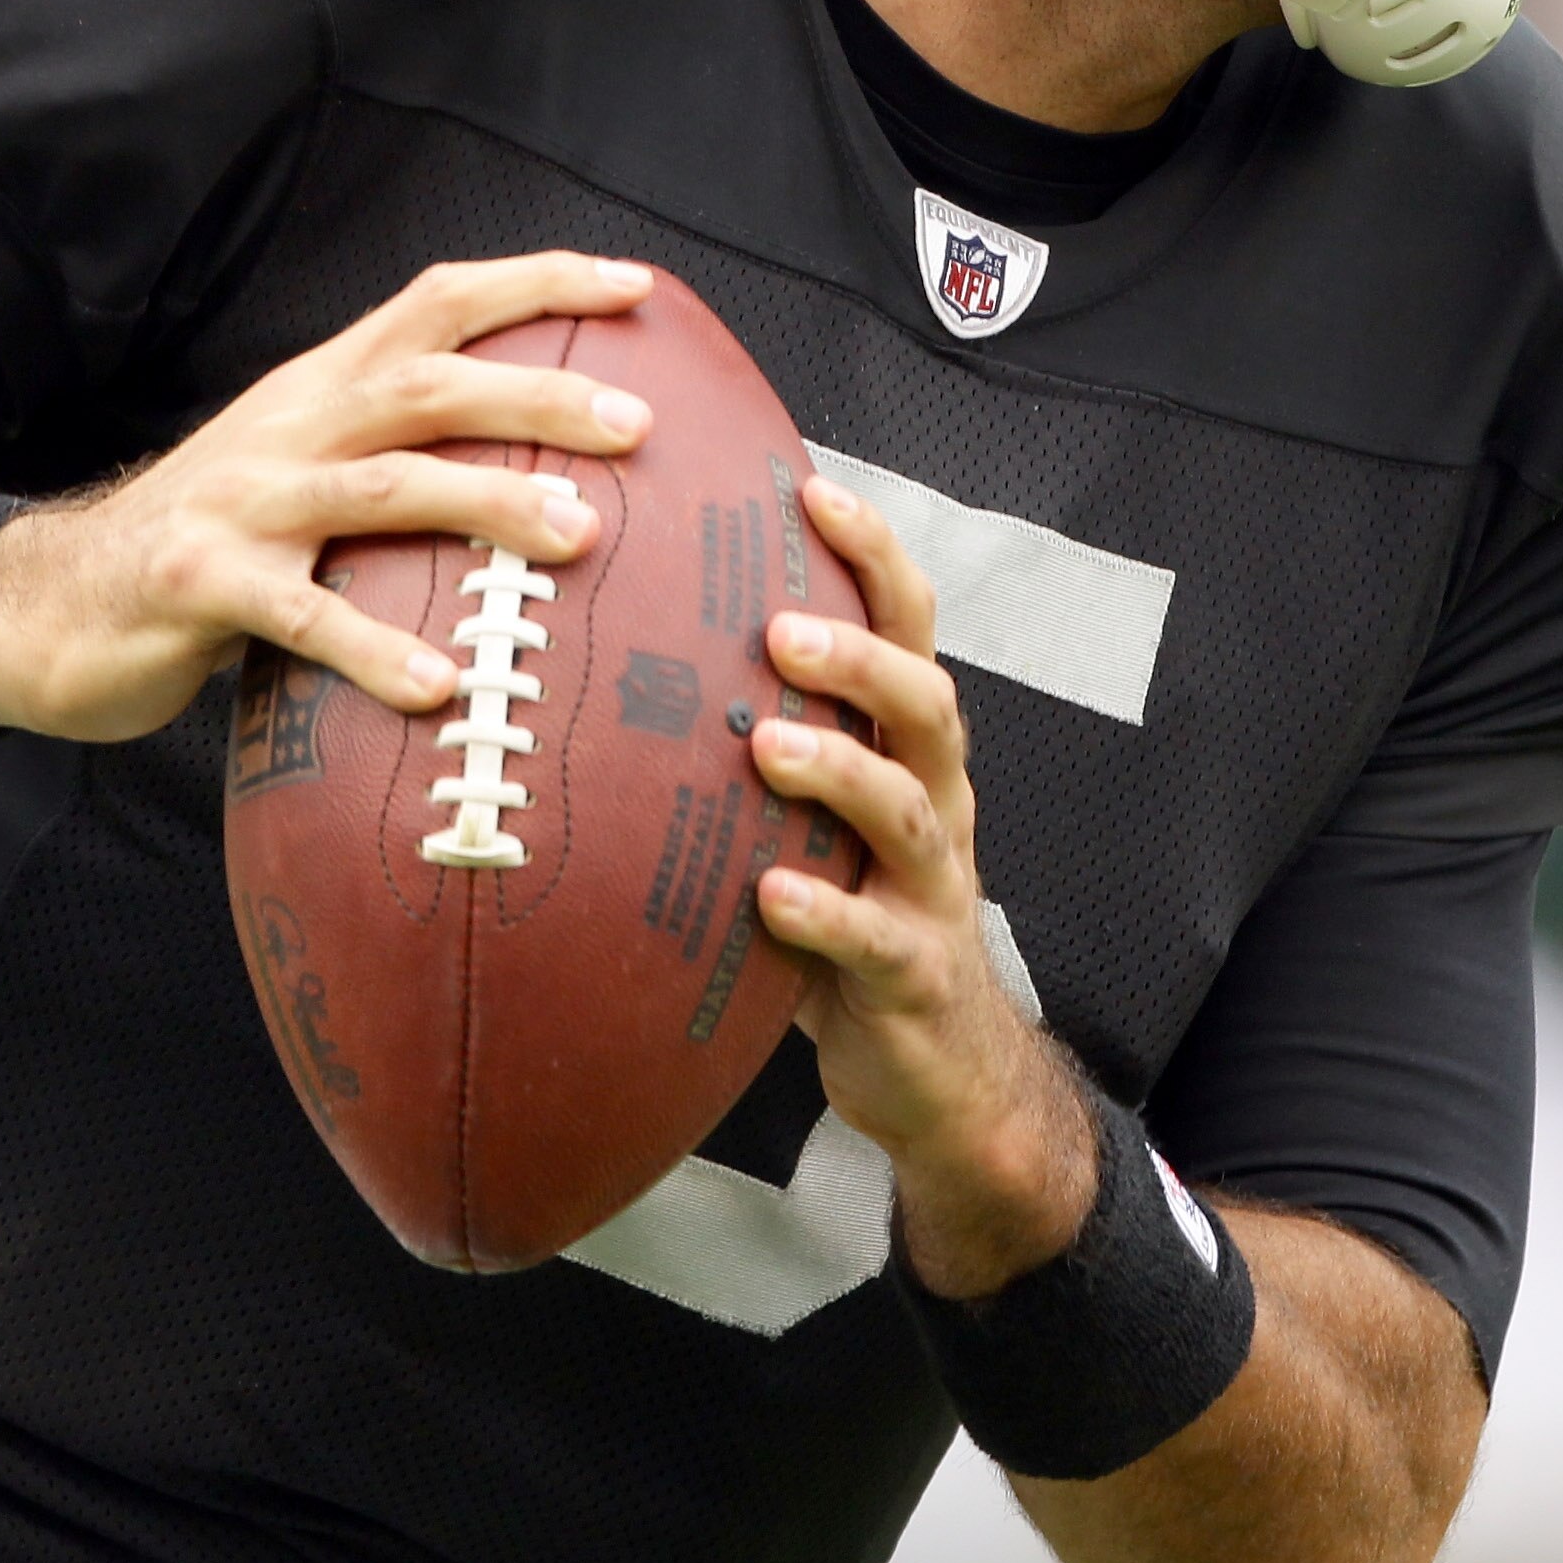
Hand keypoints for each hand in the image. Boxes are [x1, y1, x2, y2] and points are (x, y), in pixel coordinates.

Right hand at [0, 254, 656, 743]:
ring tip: (578, 534)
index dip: (536, 284)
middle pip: (426, 384)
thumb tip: (544, 474)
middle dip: (537, 394)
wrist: (47, 603)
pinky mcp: (201, 585)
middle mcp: (289, 426)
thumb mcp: (296, 472)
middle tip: (636, 422)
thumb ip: (390, 456)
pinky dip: (374, 648)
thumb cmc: (207, 546)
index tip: (637, 287)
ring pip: (381, 485)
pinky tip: (440, 686)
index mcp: (319, 389)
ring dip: (485, 502)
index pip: (436, 304)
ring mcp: (243, 502)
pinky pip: (301, 616)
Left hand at [752, 473, 1097, 1296]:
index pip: (909, 628)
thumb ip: (752, 741)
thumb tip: (622, 642)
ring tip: (767, 746)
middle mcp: (934, 805)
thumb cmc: (849, 920)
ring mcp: (931, 892)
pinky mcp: (915, 977)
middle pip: (928, 703)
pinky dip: (824, 914)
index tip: (812, 491)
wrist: (940, 1072)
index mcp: (909, 753)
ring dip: (841, 769)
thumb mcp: (811, 821)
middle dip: (861, 658)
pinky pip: (875, 939)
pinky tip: (768, 895)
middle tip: (781, 628)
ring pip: (909, 811)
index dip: (873, 556)